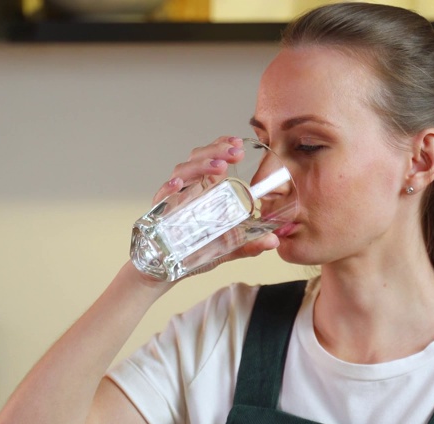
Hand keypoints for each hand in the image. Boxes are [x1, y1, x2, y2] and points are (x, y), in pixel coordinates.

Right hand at [147, 137, 280, 277]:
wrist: (165, 269)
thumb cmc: (195, 252)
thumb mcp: (227, 248)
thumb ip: (249, 244)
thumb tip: (274, 240)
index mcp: (205, 189)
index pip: (211, 157)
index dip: (221, 145)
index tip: (237, 143)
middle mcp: (189, 189)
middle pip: (197, 158)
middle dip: (215, 151)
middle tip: (234, 153)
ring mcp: (173, 199)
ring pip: (181, 172)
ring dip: (199, 166)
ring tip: (218, 168)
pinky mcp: (159, 214)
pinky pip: (161, 197)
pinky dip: (168, 189)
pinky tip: (177, 185)